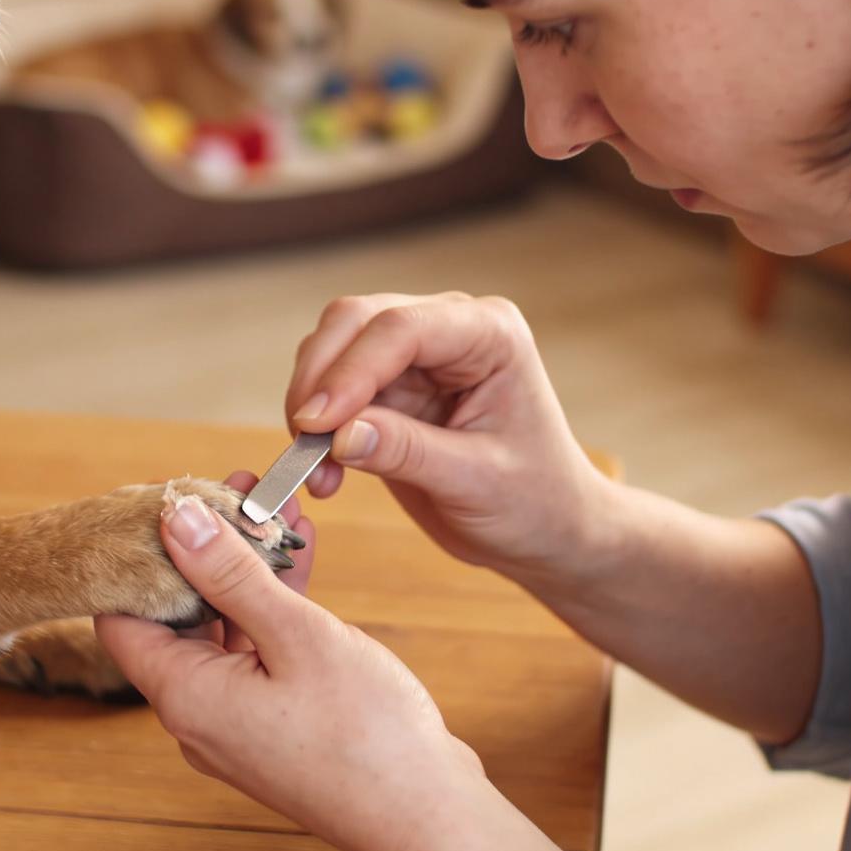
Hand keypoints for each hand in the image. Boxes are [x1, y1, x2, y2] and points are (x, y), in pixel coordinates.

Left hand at [95, 472, 501, 850]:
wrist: (426, 814)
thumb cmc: (367, 737)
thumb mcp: (297, 636)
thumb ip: (231, 574)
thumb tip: (175, 518)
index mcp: (186, 697)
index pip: (121, 614)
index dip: (136, 554)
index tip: (164, 499)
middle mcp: (199, 714)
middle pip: (173, 616)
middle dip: (200, 549)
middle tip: (230, 487)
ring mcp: (236, 722)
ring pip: (220, 629)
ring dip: (242, 569)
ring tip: (269, 505)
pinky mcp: (273, 724)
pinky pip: (256, 651)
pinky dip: (271, 604)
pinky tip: (299, 552)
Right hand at [286, 293, 610, 582]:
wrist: (547, 528)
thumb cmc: (535, 501)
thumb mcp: (477, 482)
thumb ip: (407, 452)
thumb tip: (335, 435)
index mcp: (489, 333)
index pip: (402, 327)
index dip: (350, 371)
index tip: (316, 423)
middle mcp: (449, 327)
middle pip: (355, 322)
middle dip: (320, 380)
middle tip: (303, 443)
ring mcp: (415, 355)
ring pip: (332, 350)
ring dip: (311, 406)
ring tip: (318, 470)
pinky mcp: (389, 387)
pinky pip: (331, 390)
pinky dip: (316, 427)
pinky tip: (325, 472)